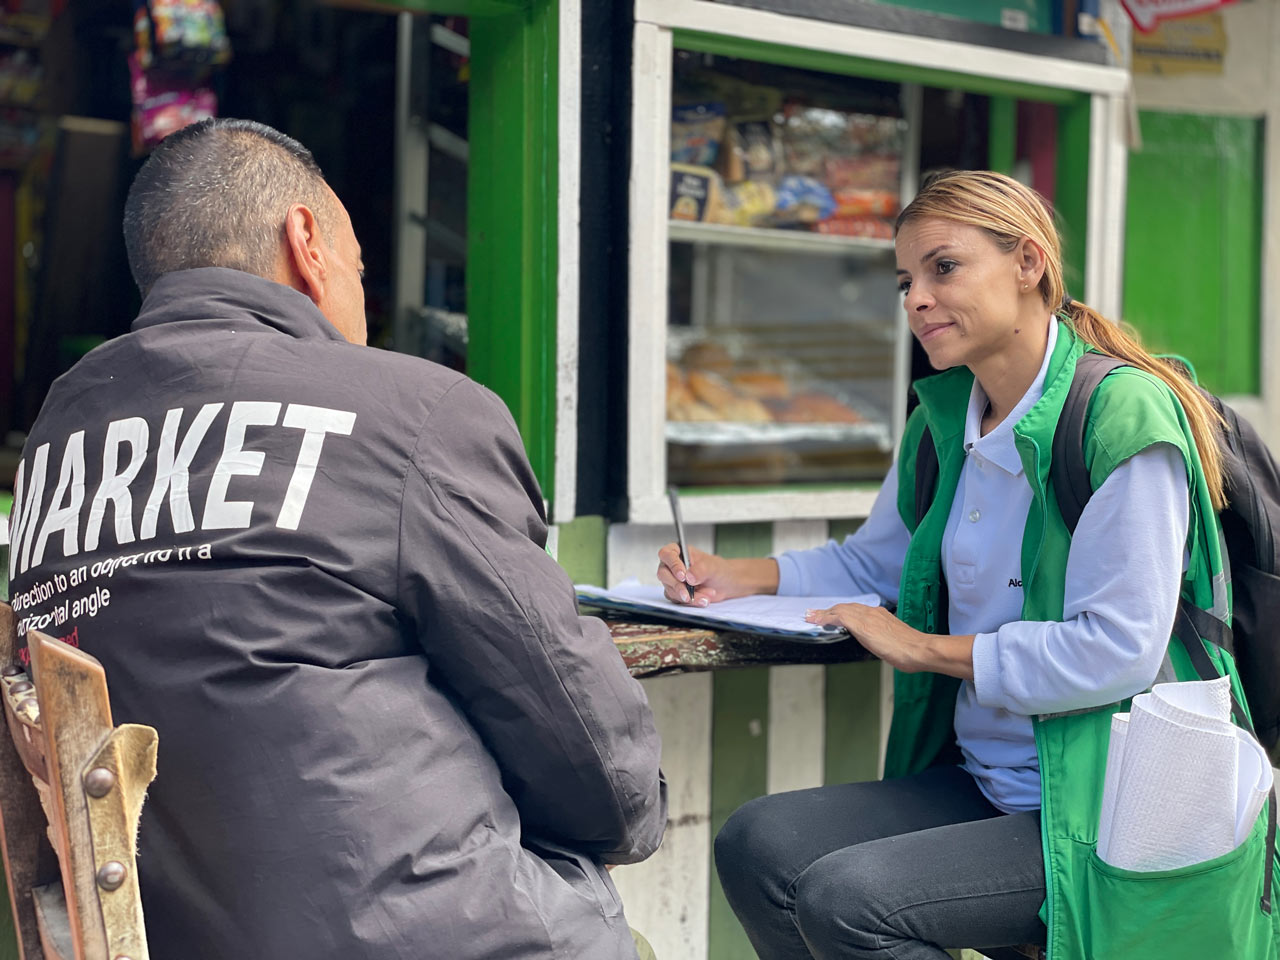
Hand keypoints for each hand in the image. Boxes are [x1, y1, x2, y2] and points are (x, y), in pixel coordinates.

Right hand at [655, 545, 778, 605]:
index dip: (671, 564)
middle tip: (688, 592)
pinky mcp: (680, 596)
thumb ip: (701, 568)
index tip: (683, 573)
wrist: (734, 585)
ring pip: (670, 590)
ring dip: (687, 596)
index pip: (666, 554)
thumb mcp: (715, 567)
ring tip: (706, 597)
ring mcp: (676, 582)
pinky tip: (706, 600)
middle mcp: (674, 566)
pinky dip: (692, 603)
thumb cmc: (725, 570)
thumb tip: (689, 575)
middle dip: (677, 585)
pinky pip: (679, 602)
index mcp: (679, 552)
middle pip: (663, 574)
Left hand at [804, 603, 974, 680]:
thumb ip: (883, 638)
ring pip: (840, 610)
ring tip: (810, 616)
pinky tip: (817, 621)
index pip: (855, 610)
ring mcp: (868, 617)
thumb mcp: (894, 640)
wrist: (920, 649)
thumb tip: (879, 643)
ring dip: (823, 613)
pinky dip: (826, 617)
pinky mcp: (863, 625)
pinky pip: (840, 617)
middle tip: (813, 614)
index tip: (829, 615)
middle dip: (828, 611)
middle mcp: (873, 612)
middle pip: (845, 607)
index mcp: (881, 615)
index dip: (840, 612)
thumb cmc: (912, 649)